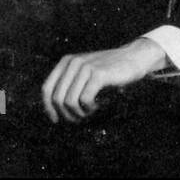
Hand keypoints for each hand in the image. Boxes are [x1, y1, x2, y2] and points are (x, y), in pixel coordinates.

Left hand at [40, 38, 167, 123]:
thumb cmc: (108, 71)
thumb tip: (53, 112)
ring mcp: (85, 67)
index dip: (48, 108)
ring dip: (79, 113)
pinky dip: (89, 108)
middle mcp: (73, 62)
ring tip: (89, 112)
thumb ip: (69, 85)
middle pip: (57, 98)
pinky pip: (84, 100)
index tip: (56, 121)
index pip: (46, 89)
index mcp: (66, 61)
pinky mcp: (98, 74)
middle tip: (80, 118)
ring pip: (69, 102)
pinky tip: (98, 105)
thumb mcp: (84, 73)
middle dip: (67, 114)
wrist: (133, 58)